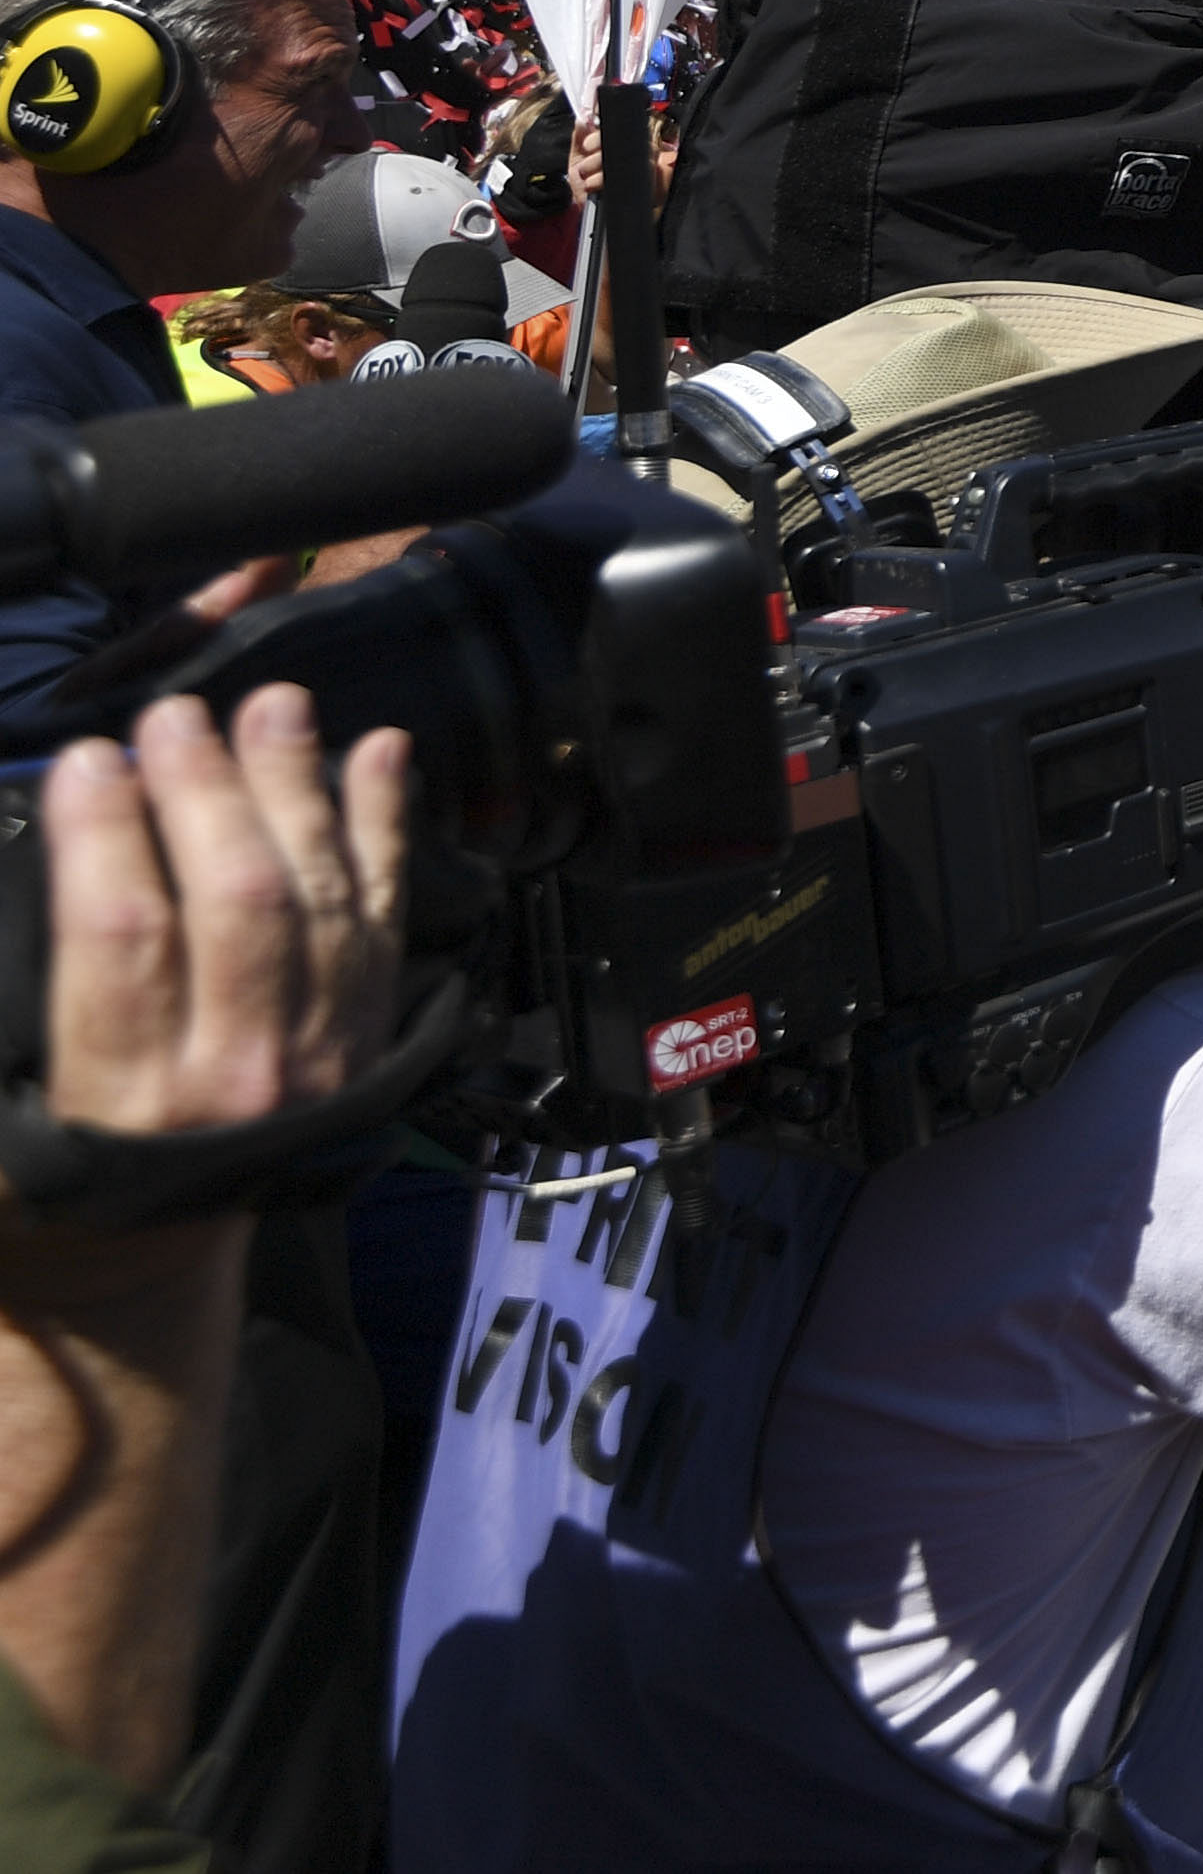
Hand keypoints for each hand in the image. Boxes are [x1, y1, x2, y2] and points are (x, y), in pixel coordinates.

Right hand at [35, 686, 410, 1145]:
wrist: (137, 1275)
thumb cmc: (32, 1186)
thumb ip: (6, 1005)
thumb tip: (14, 866)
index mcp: (121, 1098)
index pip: (125, 935)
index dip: (107, 833)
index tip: (86, 757)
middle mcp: (236, 1074)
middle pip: (239, 900)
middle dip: (208, 793)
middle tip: (175, 715)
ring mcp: (318, 1056)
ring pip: (322, 897)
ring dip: (297, 790)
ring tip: (272, 705)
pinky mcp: (368, 1038)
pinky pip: (386, 915)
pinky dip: (386, 828)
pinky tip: (381, 751)